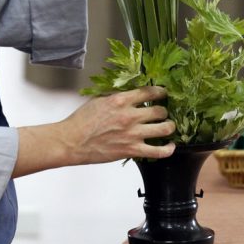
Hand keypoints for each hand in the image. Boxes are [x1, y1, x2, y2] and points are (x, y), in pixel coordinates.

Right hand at [59, 86, 175, 163]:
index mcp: (121, 100)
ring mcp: (132, 134)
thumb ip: (116, 95)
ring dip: (169, 126)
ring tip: (168, 126)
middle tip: (163, 112)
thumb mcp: (98, 99)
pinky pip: (158, 151)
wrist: (72, 141)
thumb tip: (130, 92)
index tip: (163, 93)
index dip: (160, 92)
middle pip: (160, 110)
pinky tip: (170, 146)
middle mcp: (130, 116)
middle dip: (164, 111)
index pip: (149, 92)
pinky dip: (168, 149)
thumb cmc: (82, 120)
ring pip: (164, 129)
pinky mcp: (132, 150)